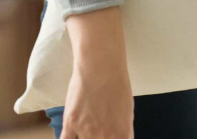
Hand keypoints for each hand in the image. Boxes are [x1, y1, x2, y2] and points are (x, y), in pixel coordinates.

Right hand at [61, 7, 133, 138]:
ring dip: (83, 138)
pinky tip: (70, 135)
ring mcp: (88, 131)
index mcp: (123, 135)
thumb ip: (121, 132)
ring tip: (84, 130)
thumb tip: (118, 138)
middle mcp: (106, 137)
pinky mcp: (71, 123)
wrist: (102, 66)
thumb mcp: (127, 112)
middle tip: (93, 133)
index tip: (106, 138)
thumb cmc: (117, 85)